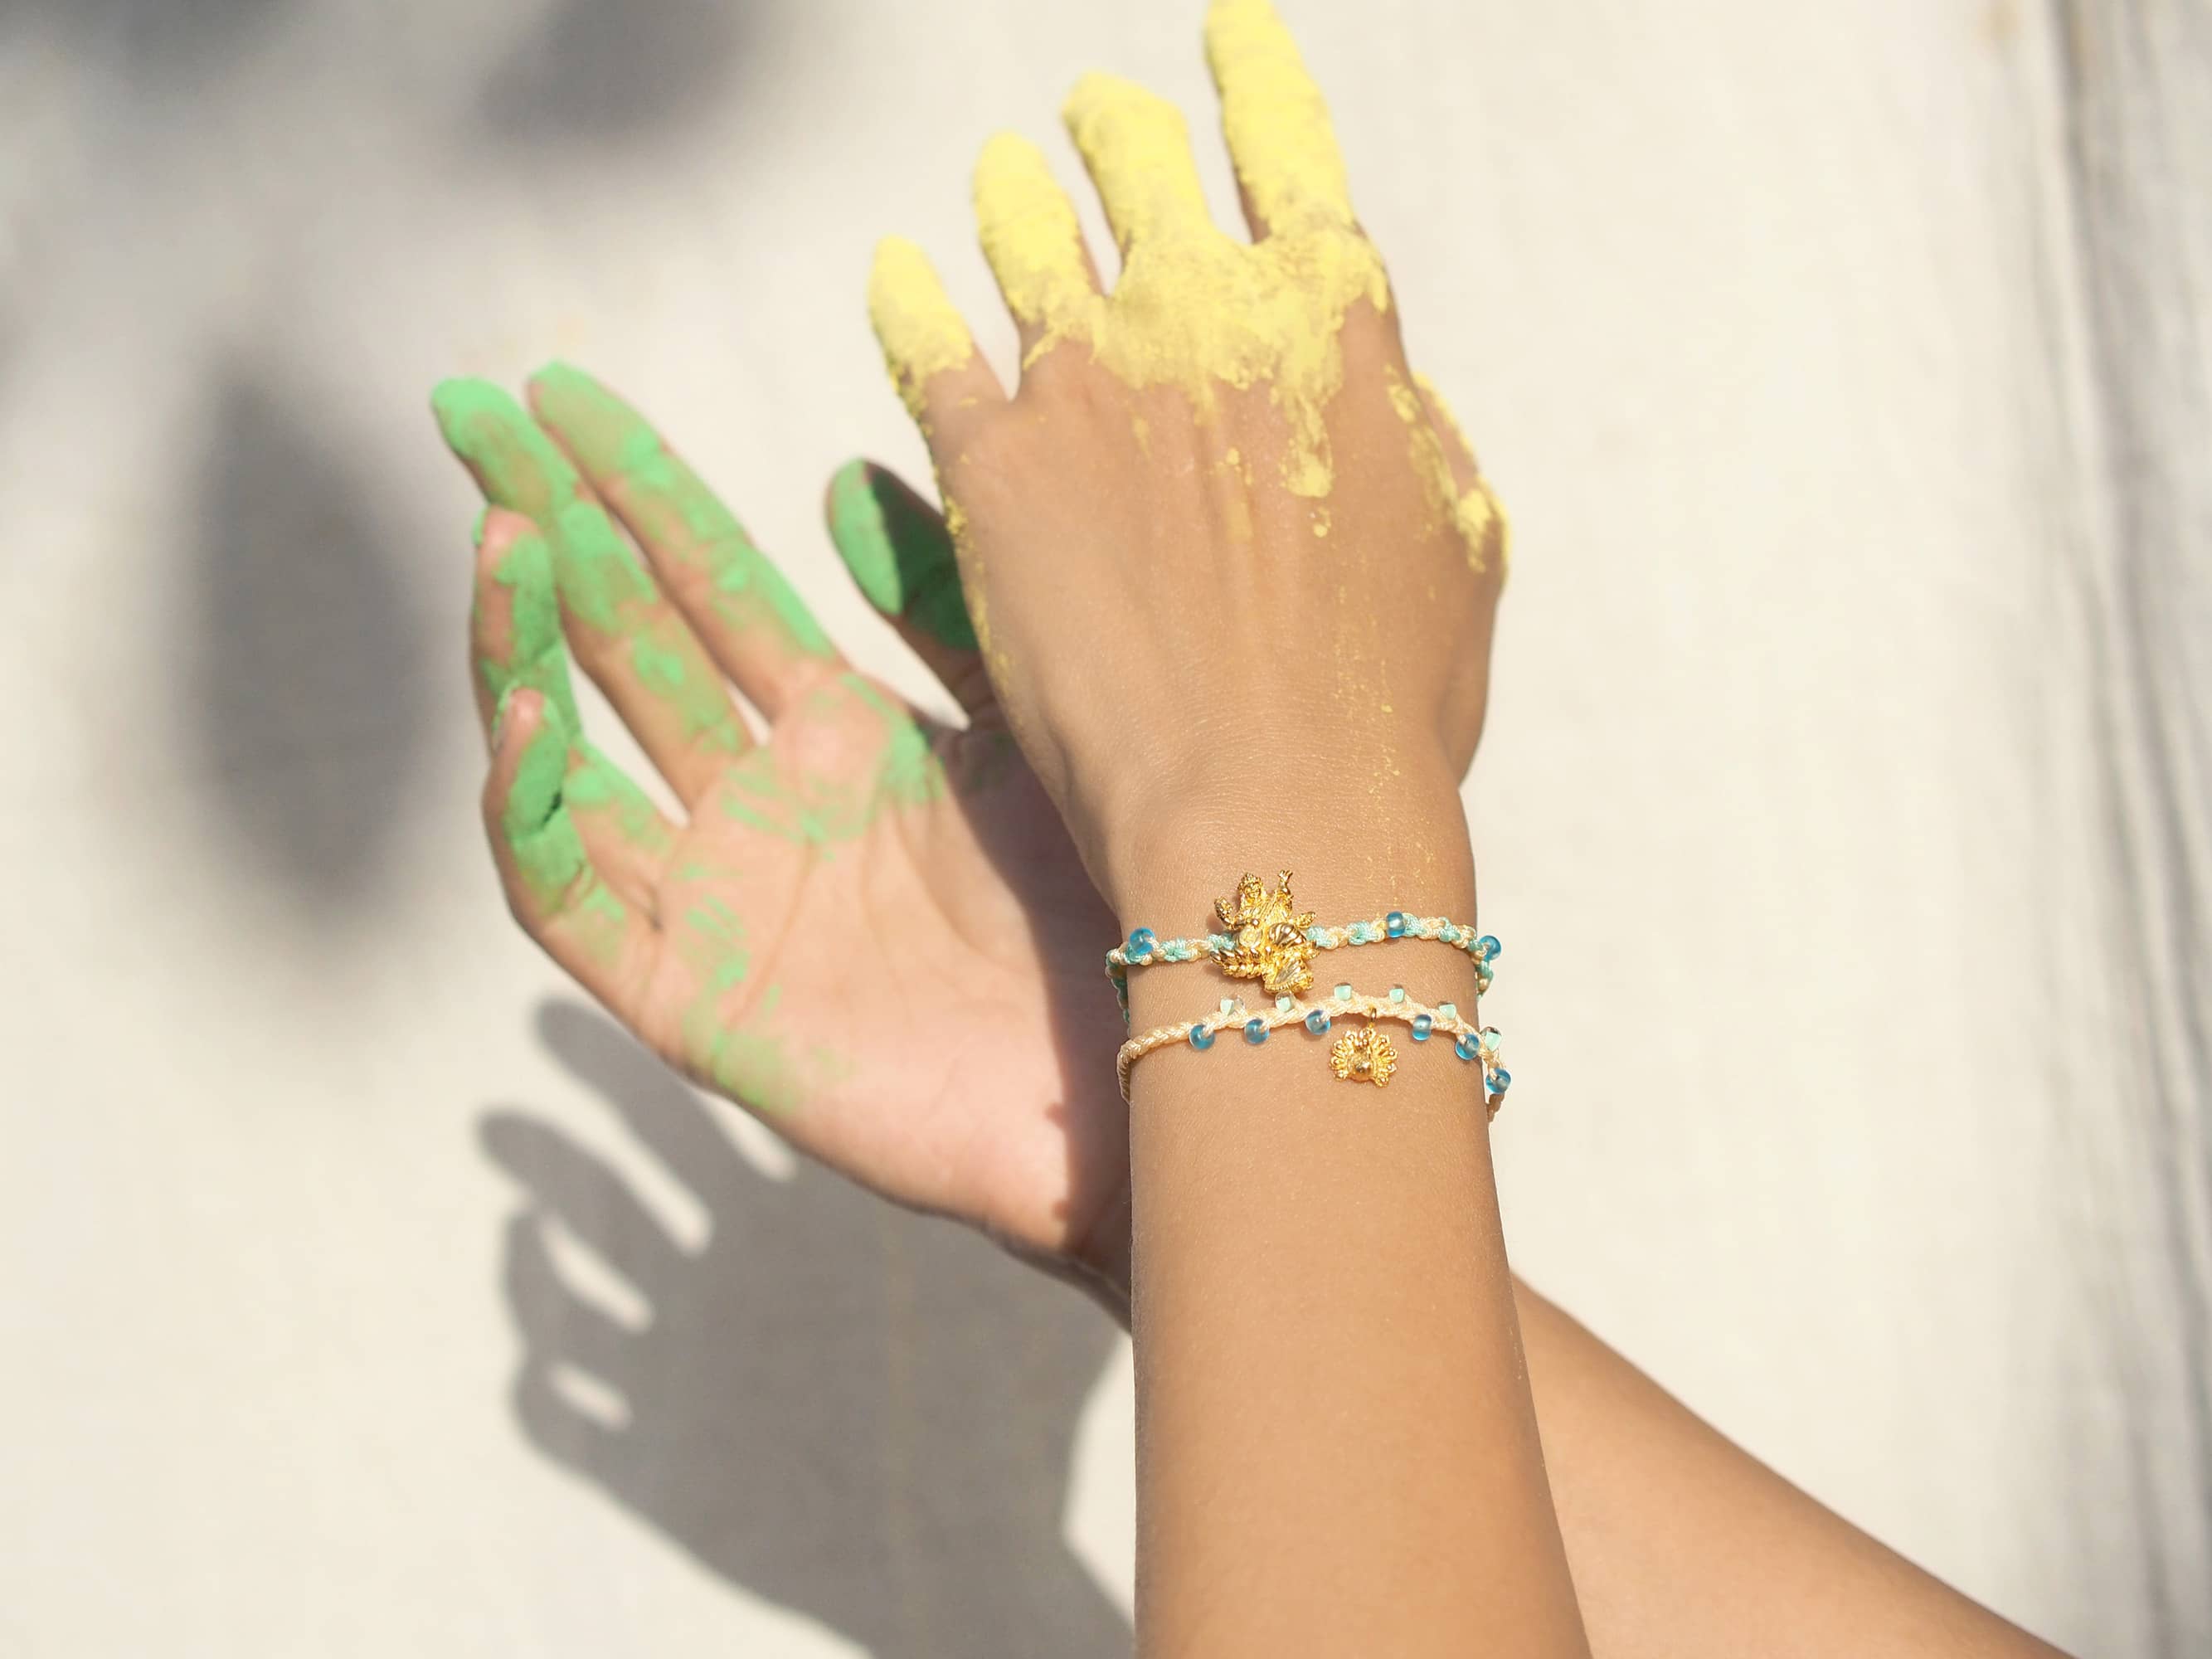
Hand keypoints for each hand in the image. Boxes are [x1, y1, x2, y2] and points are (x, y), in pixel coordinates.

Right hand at [433, 368, 1130, 1305]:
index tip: (555, 391)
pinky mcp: (695, 1006)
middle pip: (618, 646)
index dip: (628, 486)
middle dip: (542, 528)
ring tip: (504, 537)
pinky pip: (573, 905)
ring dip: (520, 652)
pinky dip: (534, 814)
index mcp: (835, 734)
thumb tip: (839, 476)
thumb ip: (939, 607)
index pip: (702, 582)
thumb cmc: (1112, 903)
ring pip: (569, 764)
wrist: (1157, 1060)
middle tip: (467, 412)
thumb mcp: (1025, 721)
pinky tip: (533, 716)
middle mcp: (759, 809)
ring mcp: (718, 905)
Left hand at [866, 0, 1506, 919]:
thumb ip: (1411, 436)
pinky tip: (896, 273)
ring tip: (998, 173)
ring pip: (1028, 237)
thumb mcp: (1458, 552)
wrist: (1273, 811)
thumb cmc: (1388, 707)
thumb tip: (1380, 376)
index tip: (1226, 30)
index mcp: (1335, 329)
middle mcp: (1207, 320)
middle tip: (1095, 112)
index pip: (1289, 156)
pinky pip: (929, 348)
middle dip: (1118, 131)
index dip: (1254, 80)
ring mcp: (1091, 382)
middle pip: (1145, 174)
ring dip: (1013, 194)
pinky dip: (909, 300)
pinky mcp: (994, 464)